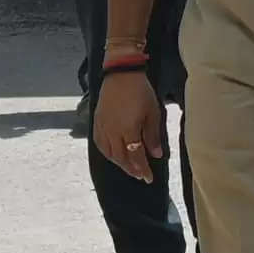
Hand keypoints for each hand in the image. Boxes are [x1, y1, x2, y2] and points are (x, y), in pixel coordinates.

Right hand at [94, 65, 166, 181]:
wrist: (121, 74)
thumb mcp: (152, 113)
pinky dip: (107, 153)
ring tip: (129, 168)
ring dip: (119, 163)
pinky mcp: (97, 121)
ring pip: (109, 153)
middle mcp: (113, 132)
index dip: (142, 169)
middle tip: (140, 176)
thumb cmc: (140, 91)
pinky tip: (113, 155)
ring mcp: (103, 127)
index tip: (148, 178)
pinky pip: (100, 143)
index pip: (135, 156)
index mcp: (128, 130)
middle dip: (131, 169)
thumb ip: (152, 136)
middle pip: (121, 158)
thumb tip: (156, 154)